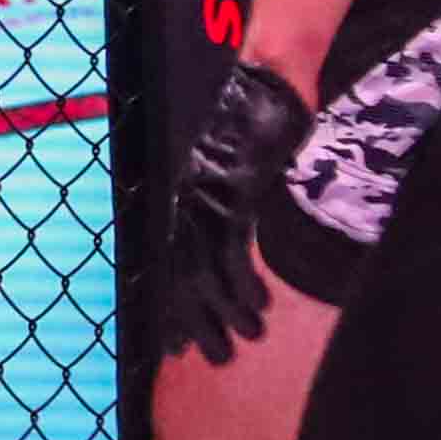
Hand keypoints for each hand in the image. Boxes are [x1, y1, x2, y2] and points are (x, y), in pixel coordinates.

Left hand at [164, 59, 312, 364]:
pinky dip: (244, 286)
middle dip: (195, 323)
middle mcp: (186, 200)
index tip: (175, 348)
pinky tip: (259, 309)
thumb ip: (226, 205)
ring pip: (204, 272)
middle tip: (214, 359)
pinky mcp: (232, 190)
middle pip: (180, 277)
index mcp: (183, 197)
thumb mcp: (234, 170)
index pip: (168, 266)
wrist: (271, 80)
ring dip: (225, 313)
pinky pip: (231, 251)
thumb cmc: (258, 122)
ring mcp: (207, 195)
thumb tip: (229, 241)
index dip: (172, 310)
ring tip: (244, 343)